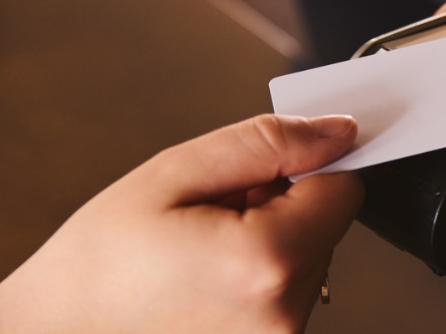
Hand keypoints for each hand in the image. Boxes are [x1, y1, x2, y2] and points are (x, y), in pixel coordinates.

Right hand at [0, 115, 362, 332]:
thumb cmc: (100, 259)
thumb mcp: (175, 174)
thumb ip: (268, 144)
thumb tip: (340, 131)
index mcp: (265, 260)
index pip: (345, 189)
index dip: (310, 164)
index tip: (266, 165)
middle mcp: (284, 314)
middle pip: (329, 227)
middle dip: (284, 204)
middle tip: (213, 212)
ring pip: (311, 259)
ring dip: (273, 241)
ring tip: (203, 249)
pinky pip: (290, 294)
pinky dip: (262, 275)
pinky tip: (210, 278)